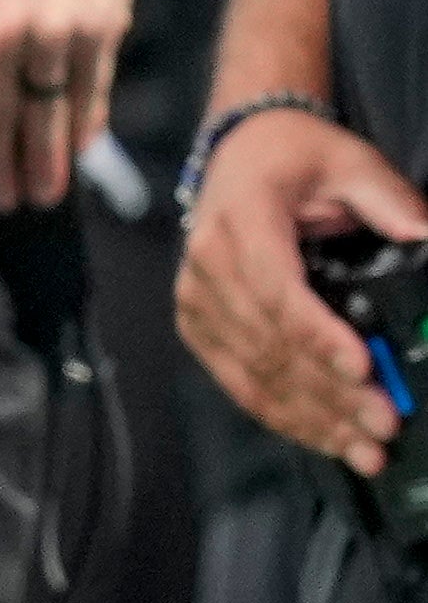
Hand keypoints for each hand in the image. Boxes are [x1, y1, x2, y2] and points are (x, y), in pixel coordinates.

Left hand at [0, 0, 132, 212]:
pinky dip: (84, 126)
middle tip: (3, 205)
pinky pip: (92, 92)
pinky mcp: (104, 26)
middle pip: (0, 127)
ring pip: (50, 118)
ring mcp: (57, 34)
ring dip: (48, 163)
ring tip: (43, 197)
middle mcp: (1, 37)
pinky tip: (78, 152)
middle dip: (0, 172)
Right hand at [179, 105, 427, 473]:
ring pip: (253, 371)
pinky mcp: (198, 324)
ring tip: (364, 449)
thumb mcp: (350, 160)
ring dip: (311, 416)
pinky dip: (281, 414)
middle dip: (329, 391)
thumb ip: (389, 199)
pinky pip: (237, 380)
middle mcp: (206, 263)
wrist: (239, 154)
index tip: (362, 367)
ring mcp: (196, 298)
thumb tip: (425, 237)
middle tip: (383, 423)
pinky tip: (324, 437)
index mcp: (240, 219)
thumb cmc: (295, 158)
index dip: (317, 334)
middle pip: (268, 341)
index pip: (275, 287)